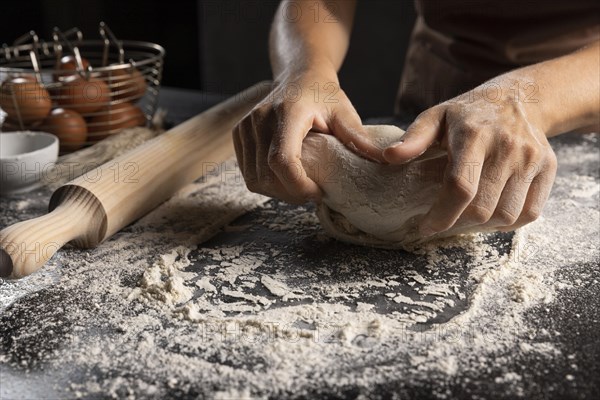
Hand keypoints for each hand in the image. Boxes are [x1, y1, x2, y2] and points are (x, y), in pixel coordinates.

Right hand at [233, 66, 383, 203]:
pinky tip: (286, 179)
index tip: (318, 192)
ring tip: (301, 186)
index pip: (281, 160)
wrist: (299, 74)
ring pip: (254, 178)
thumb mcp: (345, 112)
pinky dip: (267, 184)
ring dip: (278, 192)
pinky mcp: (239, 134)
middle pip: (267, 175)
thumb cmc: (324, 94)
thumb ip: (359, 138)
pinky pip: (248, 173)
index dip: (297, 185)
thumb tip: (387, 160)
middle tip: (314, 192)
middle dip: (291, 194)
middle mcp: (259, 118)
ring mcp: (245, 127)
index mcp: (287, 112)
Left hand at [383, 78, 557, 235]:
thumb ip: (413, 139)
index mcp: (474, 135)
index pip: (460, 188)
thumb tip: (389, 157)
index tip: (426, 227)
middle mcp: (507, 147)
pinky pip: (530, 213)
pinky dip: (509, 222)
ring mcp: (531, 158)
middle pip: (483, 207)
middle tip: (445, 220)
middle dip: (458, 222)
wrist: (518, 99)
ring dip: (483, 225)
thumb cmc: (467, 114)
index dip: (442, 215)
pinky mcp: (548, 168)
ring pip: (507, 215)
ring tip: (466, 215)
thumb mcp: (435, 118)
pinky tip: (491, 212)